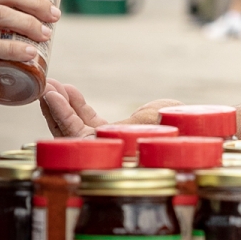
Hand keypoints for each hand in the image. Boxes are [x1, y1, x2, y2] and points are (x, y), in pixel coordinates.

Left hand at [41, 86, 181, 138]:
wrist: (195, 127)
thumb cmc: (178, 129)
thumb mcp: (155, 126)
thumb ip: (131, 128)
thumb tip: (106, 132)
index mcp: (110, 155)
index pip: (76, 136)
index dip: (62, 115)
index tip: (51, 95)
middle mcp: (102, 152)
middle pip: (66, 131)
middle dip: (54, 108)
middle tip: (45, 86)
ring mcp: (103, 141)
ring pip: (72, 124)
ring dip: (60, 104)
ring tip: (51, 84)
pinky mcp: (108, 131)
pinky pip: (85, 118)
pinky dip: (75, 104)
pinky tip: (68, 90)